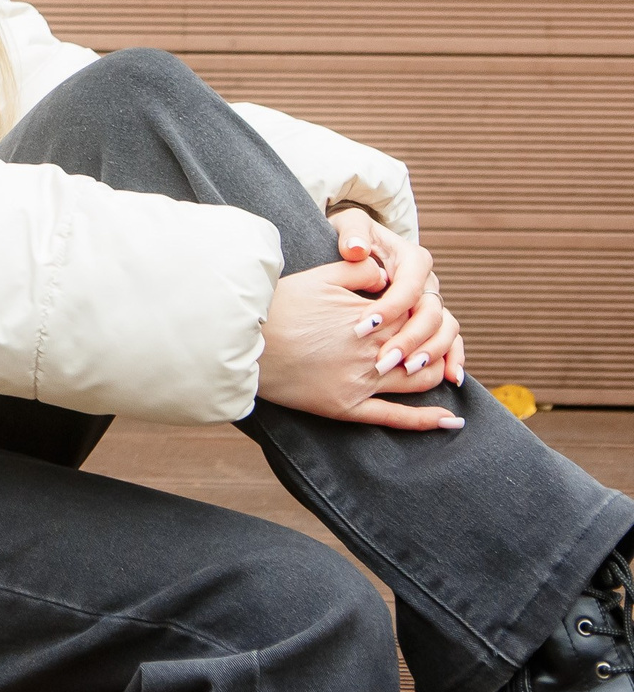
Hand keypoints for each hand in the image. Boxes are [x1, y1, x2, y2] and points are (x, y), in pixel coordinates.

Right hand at [258, 261, 465, 430]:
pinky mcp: (348, 407)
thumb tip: (386, 273)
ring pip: (421, 379)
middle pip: (427, 345)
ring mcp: (362, 382)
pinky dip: (428, 421)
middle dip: (435, 339)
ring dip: (435, 371)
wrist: (241, 343)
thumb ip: (359, 271)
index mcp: (370, 317)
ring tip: (438, 366)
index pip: (418, 311)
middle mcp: (373, 351)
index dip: (424, 308)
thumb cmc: (278, 306)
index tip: (418, 306)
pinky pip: (396, 418)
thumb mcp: (318, 276)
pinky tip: (451, 420)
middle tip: (431, 335)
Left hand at [328, 205, 465, 386]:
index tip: (363, 327)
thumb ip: (353, 234)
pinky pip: (453, 340)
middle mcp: (428, 282)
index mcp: (412, 259)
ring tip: (406, 371)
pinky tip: (450, 379)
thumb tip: (356, 249)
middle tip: (383, 360)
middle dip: (408, 338)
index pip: (408, 287)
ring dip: (430, 352)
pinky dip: (455, 358)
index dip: (389, 308)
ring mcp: (434, 302)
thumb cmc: (354, 237)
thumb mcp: (350, 226)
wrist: (362, 245)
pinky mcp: (434, 320)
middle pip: (430, 313)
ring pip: (446, 329)